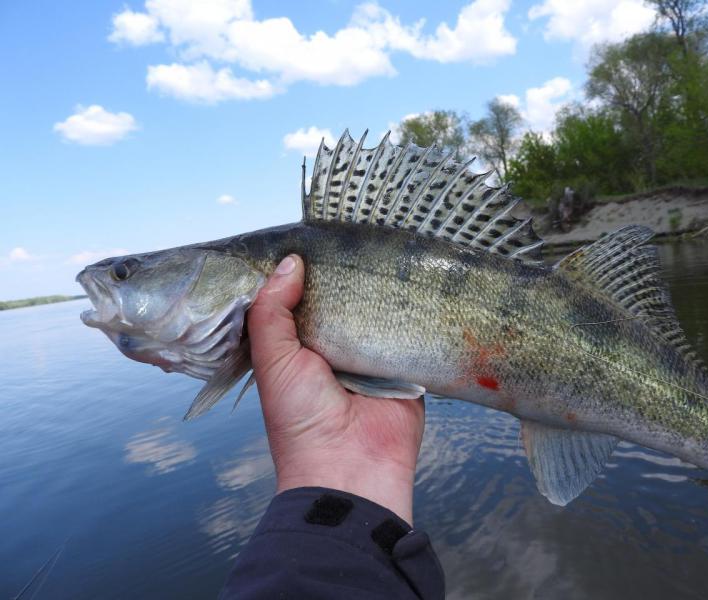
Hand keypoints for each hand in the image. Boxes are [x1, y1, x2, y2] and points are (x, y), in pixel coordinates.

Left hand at [248, 255, 424, 523]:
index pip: (300, 300)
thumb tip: (291, 262)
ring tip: (387, 248)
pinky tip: (418, 280)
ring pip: (377, 312)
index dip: (301, 274)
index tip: (310, 237)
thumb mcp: (273, 362)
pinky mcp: (406, 365)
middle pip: (341, 302)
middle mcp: (335, 349)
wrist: (351, 470)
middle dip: (346, 276)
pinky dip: (414, 312)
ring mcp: (372, 356)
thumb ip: (271, 312)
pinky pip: (411, 331)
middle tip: (355, 235)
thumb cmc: (300, 419)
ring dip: (382, 290)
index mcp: (299, 348)